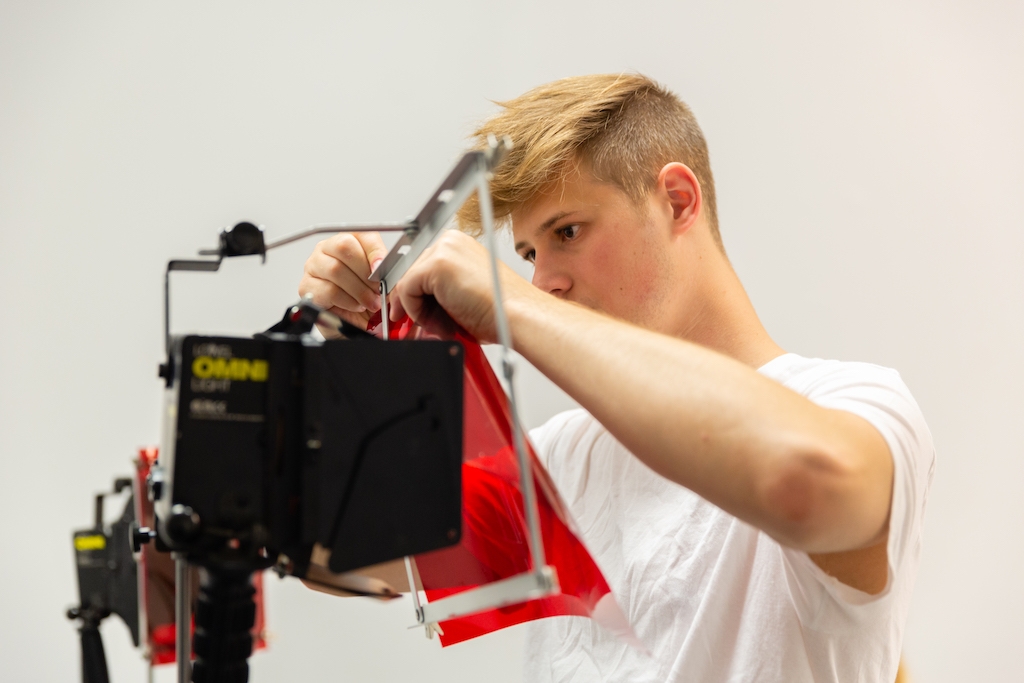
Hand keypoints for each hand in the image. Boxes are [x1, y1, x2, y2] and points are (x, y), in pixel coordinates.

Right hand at [298, 232, 388, 333]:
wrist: (356, 323)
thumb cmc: (367, 298)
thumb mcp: (382, 281)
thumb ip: (384, 268)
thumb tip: (382, 264)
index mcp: (348, 240)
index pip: (361, 234)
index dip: (374, 251)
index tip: (382, 268)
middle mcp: (327, 249)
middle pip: (343, 247)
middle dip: (365, 272)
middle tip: (377, 290)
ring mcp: (313, 267)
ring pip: (335, 269)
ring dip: (358, 290)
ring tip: (370, 302)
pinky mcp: (307, 287)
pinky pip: (328, 290)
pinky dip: (347, 301)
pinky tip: (355, 306)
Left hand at [389, 231, 535, 341]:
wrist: (516, 317)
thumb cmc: (500, 311)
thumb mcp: (462, 293)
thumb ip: (439, 291)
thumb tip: (416, 303)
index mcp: (458, 245)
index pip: (421, 267)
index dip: (414, 293)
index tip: (409, 311)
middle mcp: (450, 241)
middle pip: (411, 272)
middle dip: (414, 302)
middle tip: (426, 325)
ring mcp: (443, 249)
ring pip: (407, 282)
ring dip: (418, 310)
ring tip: (442, 326)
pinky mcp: (436, 264)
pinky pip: (406, 290)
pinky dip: (416, 311)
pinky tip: (438, 322)